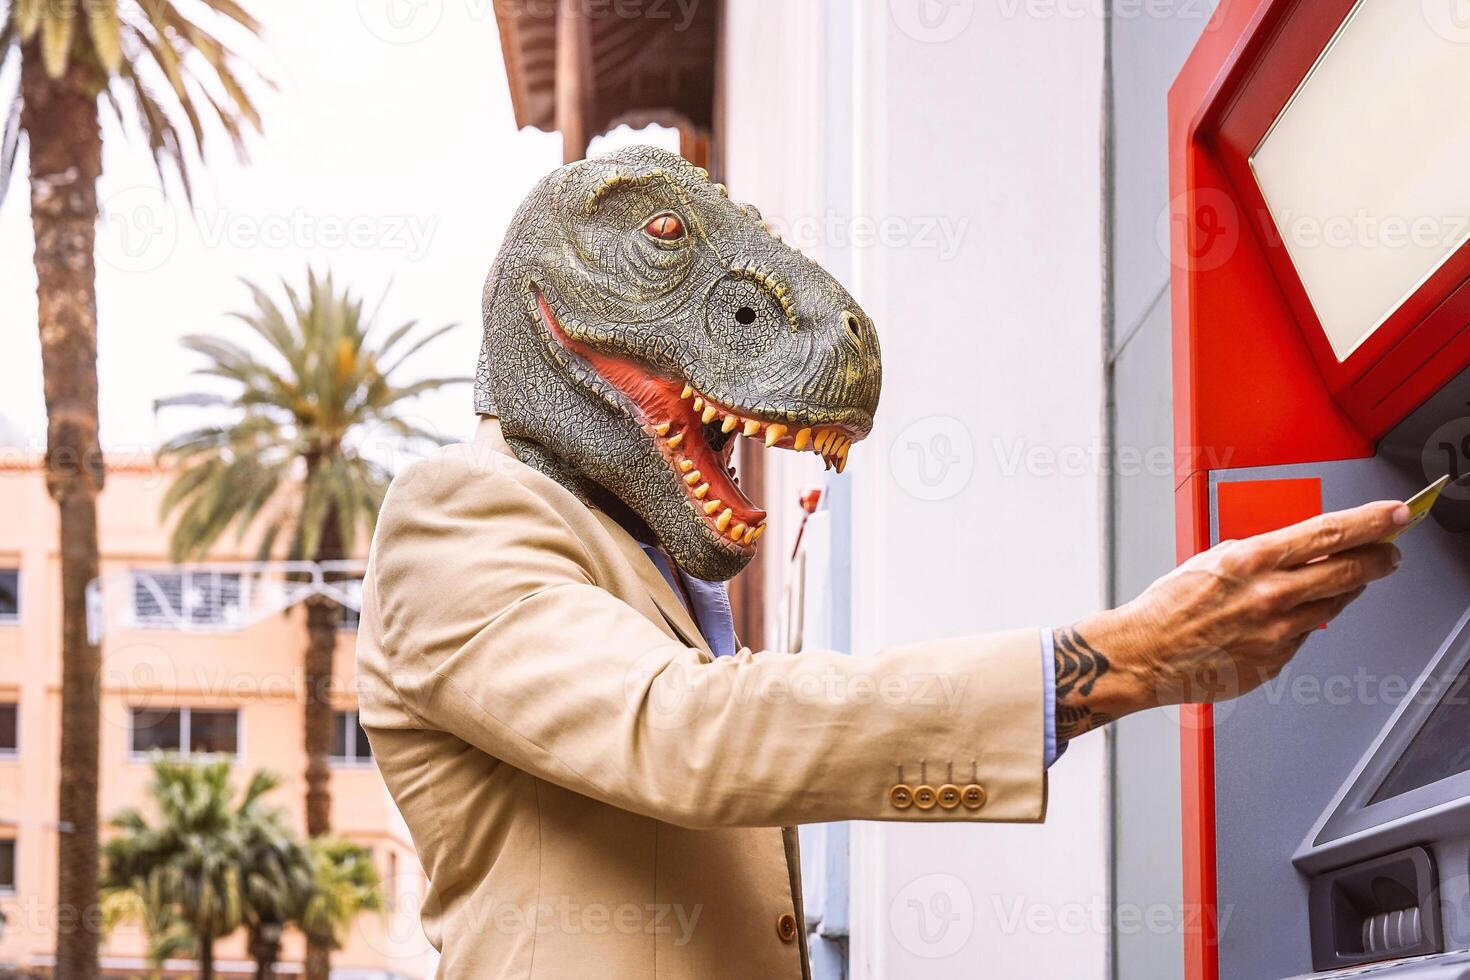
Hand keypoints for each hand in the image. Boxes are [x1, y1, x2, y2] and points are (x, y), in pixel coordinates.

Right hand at [1053, 500, 1409, 739]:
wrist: (1146, 654)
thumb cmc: (1169, 606)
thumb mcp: (1213, 559)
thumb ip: (1261, 554)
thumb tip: (1303, 548)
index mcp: (1252, 560)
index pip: (1330, 532)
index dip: (1372, 522)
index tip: (1397, 515)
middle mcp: (1271, 595)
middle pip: (1351, 570)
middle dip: (1380, 558)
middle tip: (1390, 552)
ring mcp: (1277, 631)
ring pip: (1336, 603)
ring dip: (1348, 588)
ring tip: (1345, 579)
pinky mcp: (1276, 659)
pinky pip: (1306, 633)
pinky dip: (1305, 620)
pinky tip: (1287, 615)